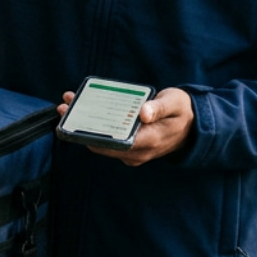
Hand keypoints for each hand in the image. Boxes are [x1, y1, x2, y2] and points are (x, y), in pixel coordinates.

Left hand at [57, 87, 195, 166]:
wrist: (192, 128)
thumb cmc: (182, 111)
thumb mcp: (174, 103)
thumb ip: (159, 108)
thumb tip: (143, 113)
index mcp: (148, 141)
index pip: (113, 142)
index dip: (91, 131)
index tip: (76, 116)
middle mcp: (137, 152)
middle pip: (101, 143)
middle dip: (80, 126)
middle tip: (65, 106)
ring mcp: (132, 154)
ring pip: (101, 143)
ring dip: (84, 126)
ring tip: (69, 105)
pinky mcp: (129, 149)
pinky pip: (107, 141)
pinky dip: (94, 128)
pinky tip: (84, 111)